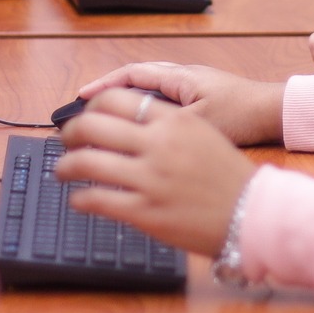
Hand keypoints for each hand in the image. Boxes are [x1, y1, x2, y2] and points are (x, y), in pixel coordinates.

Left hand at [56, 89, 255, 254]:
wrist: (252, 212)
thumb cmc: (228, 176)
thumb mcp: (203, 134)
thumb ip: (166, 124)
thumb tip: (126, 123)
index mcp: (174, 120)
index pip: (116, 100)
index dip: (91, 107)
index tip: (83, 116)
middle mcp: (159, 145)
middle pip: (92, 125)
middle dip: (70, 133)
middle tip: (65, 141)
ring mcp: (150, 179)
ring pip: (85, 162)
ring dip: (65, 166)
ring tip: (62, 171)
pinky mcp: (145, 212)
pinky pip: (96, 200)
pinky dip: (80, 199)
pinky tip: (80, 199)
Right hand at [75, 62, 284, 143]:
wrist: (277, 113)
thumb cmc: (244, 113)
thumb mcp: (200, 123)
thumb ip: (165, 126)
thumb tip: (131, 133)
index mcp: (179, 77)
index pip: (131, 75)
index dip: (103, 86)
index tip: (81, 98)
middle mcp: (184, 77)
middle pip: (137, 80)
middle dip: (110, 93)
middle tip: (88, 110)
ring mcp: (194, 88)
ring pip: (151, 92)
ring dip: (129, 102)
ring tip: (108, 121)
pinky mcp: (203, 100)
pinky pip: (165, 102)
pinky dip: (148, 111)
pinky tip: (143, 130)